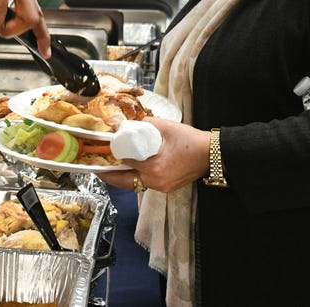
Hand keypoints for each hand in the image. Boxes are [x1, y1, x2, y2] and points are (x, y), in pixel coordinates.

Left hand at [96, 117, 210, 192]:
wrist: (212, 154)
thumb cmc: (190, 140)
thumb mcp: (165, 127)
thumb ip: (143, 123)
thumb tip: (123, 122)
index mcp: (153, 168)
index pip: (124, 161)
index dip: (111, 154)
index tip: (101, 148)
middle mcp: (155, 182)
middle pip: (123, 181)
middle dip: (109, 174)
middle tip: (97, 167)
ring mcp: (160, 187)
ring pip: (132, 184)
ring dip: (121, 176)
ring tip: (110, 167)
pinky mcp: (165, 188)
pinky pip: (143, 184)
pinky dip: (134, 177)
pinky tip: (129, 169)